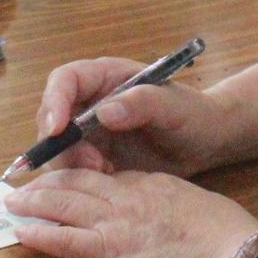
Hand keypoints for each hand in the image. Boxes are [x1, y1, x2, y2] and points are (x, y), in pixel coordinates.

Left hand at [5, 168, 257, 257]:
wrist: (236, 257)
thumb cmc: (231, 238)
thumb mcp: (199, 208)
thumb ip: (174, 208)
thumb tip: (167, 220)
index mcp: (150, 184)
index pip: (105, 178)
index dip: (78, 178)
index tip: (64, 182)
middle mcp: (127, 196)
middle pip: (76, 183)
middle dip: (46, 183)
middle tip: (24, 186)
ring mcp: (116, 223)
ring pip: (63, 205)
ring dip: (33, 203)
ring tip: (12, 203)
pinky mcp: (112, 253)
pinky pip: (65, 241)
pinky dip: (39, 235)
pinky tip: (21, 233)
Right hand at [31, 56, 224, 177]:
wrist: (205, 142)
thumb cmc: (193, 114)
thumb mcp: (174, 106)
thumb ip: (142, 103)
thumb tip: (104, 113)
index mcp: (104, 77)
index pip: (64, 80)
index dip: (54, 101)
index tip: (57, 129)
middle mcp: (89, 102)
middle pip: (52, 118)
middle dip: (63, 144)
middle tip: (93, 164)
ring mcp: (89, 131)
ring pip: (59, 148)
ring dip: (73, 165)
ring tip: (107, 172)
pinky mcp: (94, 157)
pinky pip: (73, 169)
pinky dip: (83, 180)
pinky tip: (111, 180)